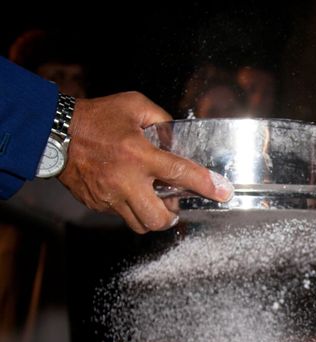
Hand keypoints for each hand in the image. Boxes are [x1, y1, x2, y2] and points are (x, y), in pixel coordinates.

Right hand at [58, 92, 233, 232]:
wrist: (54, 131)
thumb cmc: (96, 117)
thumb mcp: (134, 106)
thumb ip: (161, 121)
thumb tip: (177, 139)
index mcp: (139, 155)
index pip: (181, 174)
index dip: (206, 185)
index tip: (223, 193)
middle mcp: (125, 180)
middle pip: (158, 219)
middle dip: (171, 216)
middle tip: (172, 203)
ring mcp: (109, 196)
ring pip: (139, 224)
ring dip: (151, 216)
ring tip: (151, 198)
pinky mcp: (97, 204)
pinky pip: (120, 216)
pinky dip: (130, 208)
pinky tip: (128, 191)